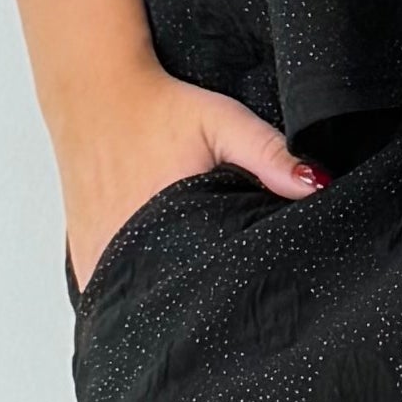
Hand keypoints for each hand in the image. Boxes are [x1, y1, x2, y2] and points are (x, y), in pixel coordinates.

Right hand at [56, 68, 320, 289]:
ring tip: (187, 295)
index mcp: (165, 229)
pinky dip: (131, 295)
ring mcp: (97, 260)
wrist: (93, 92)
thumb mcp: (223, 123)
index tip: (246, 298)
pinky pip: (108, 294)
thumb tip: (319, 186)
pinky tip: (151, 287)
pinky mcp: (82, 258)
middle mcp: (123, 253)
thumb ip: (270, 153)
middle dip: (197, 309)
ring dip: (161, 306)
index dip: (230, 299)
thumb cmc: (159, 109)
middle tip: (222, 301)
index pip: (204, 292)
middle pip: (171, 305)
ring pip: (135, 307)